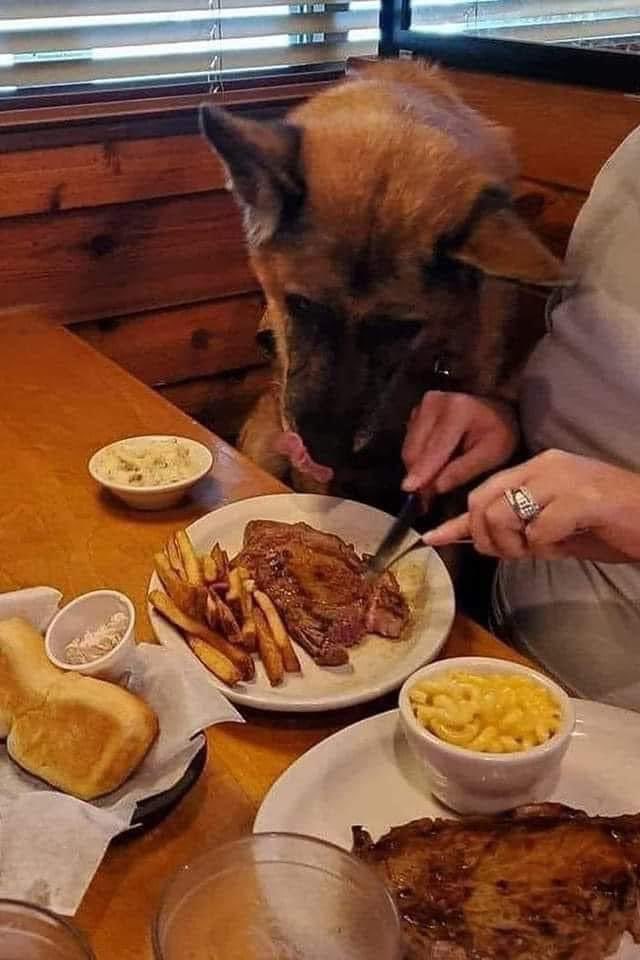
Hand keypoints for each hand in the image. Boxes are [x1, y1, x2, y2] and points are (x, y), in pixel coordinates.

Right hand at [402, 392, 518, 494]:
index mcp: (456, 411)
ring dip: (418, 469)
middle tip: (427, 499)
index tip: (409, 491)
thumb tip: (436, 487)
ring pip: (409, 449)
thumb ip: (463, 470)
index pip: (434, 449)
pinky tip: (433, 465)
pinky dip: (418, 459)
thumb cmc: (499, 431)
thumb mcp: (492, 453)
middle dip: (419, 476)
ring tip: (434, 482)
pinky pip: (410, 444)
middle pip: (415, 450)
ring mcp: (422, 407)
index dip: (422, 472)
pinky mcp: (416, 413)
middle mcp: (433, 404)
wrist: (497, 409)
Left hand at [423, 449, 639, 562]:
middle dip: (487, 538)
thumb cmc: (612, 526)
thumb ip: (522, 531)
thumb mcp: (557, 529)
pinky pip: (537, 531)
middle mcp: (545, 466)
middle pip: (483, 504)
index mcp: (538, 467)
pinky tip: (566, 543)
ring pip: (502, 516)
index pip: (484, 491)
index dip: (457, 520)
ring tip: (545, 548)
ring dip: (515, 545)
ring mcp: (562, 478)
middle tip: (515, 553)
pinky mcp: (580, 498)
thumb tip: (485, 543)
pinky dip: (545, 547)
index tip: (432, 539)